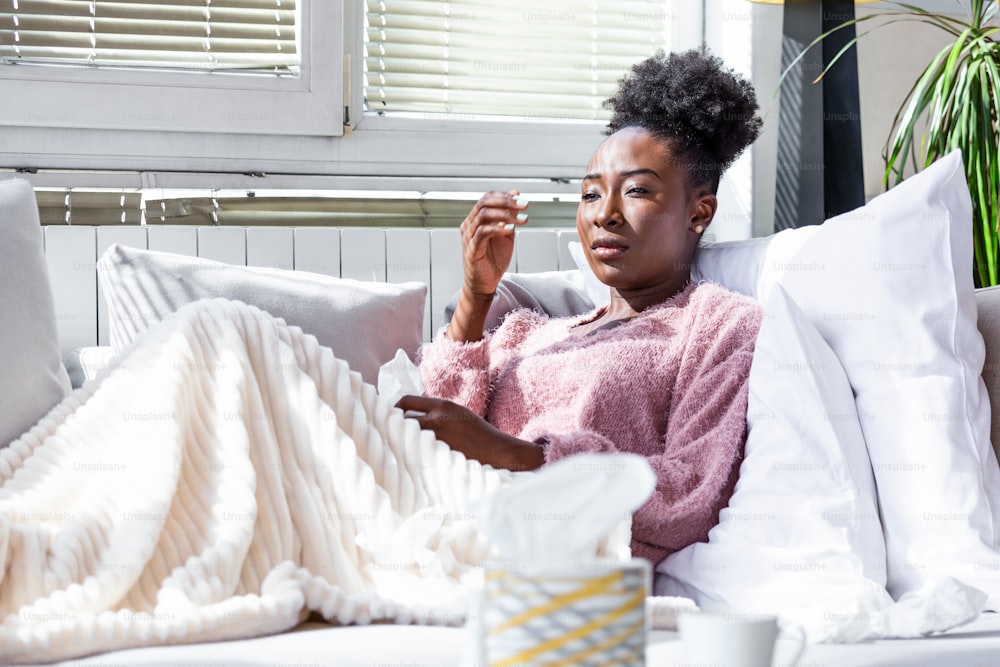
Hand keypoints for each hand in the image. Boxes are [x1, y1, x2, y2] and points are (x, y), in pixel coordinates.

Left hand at [395, 395, 543, 471]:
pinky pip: (413, 454)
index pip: (407, 400)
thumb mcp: (459, 414)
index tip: (388, 415)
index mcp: (442, 405)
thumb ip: (437, 413)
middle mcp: (436, 419)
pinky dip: (408, 455)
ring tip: (392, 448)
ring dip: (398, 442)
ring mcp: (436, 439)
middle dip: (391, 426)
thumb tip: (411, 419)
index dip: (394, 408)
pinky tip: (405, 460)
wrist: (499, 452)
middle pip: (400, 419)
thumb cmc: (480, 434)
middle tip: (383, 433)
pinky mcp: (437, 456)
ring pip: (404, 437)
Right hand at [459, 190, 527, 296]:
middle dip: (506, 201)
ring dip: (505, 214)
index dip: (505, 195)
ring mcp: (468, 236)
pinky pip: (483, 232)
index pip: (487, 198)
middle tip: (524, 205)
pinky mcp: (471, 249)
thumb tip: (516, 193)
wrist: (485, 283)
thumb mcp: (506, 233)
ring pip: (484, 215)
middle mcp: (469, 225)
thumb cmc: (493, 260)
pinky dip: (498, 228)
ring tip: (521, 219)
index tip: (521, 199)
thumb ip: (509, 215)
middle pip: (484, 202)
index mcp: (476, 219)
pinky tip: (511, 229)